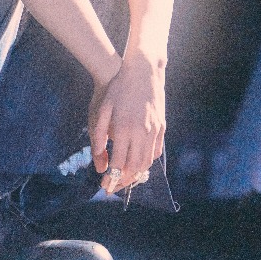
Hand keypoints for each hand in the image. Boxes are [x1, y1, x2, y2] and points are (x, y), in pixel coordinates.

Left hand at [89, 53, 165, 193]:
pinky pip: (156, 151)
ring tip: (125, 178)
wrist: (141, 73)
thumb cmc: (116, 91)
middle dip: (124, 181)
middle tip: (114, 187)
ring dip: (137, 174)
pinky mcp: (161, 127)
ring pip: (147, 161)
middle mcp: (141, 133)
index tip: (105, 186)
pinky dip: (147, 162)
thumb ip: (99, 137)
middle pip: (135, 167)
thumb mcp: (102, 111)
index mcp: (124, 129)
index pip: (119, 164)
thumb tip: (100, 161)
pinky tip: (138, 164)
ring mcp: (154, 130)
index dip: (112, 178)